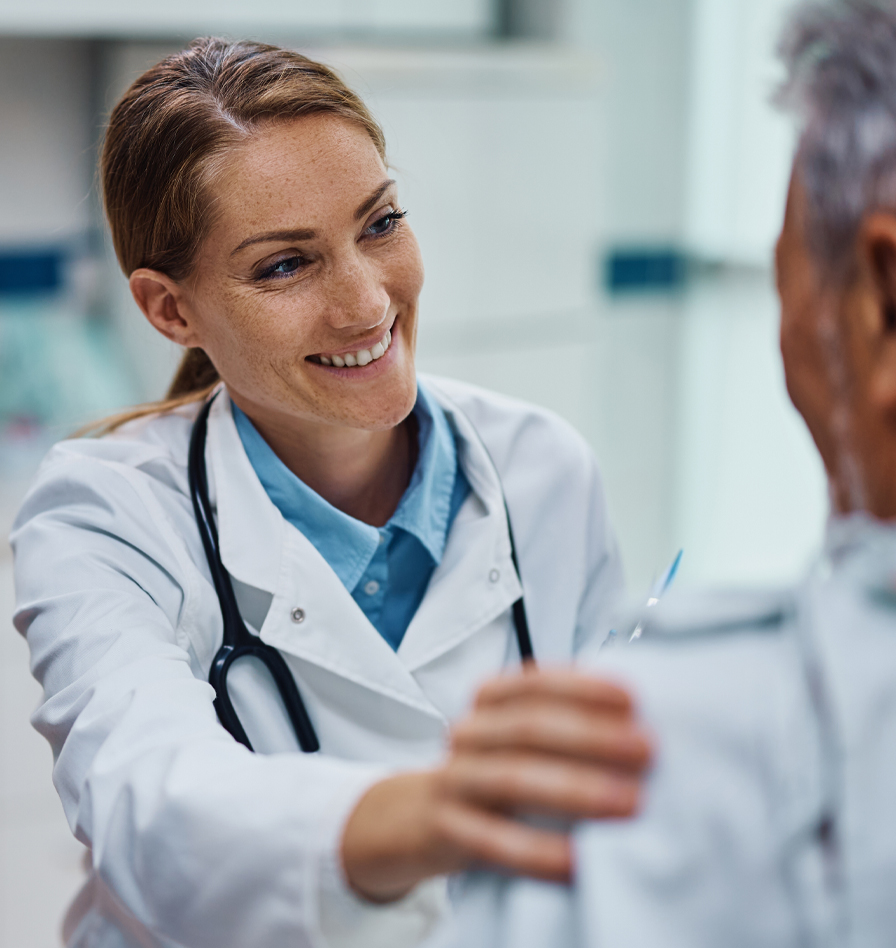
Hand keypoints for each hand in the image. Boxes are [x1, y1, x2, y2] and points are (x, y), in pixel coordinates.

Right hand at [341, 666, 651, 901]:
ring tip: (629, 802)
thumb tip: (641, 722)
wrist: (419, 817)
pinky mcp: (447, 829)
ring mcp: (454, 780)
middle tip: (647, 749)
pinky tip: (580, 861)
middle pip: (529, 727)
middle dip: (592, 736)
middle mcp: (469, 733)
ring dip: (576, 789)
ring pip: (513, 778)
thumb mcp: (521, 739)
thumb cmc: (494, 772)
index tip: (633, 697)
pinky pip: (494, 841)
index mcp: (490, 700)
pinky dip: (539, 852)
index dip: (584, 686)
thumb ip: (566, 723)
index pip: (536, 683)